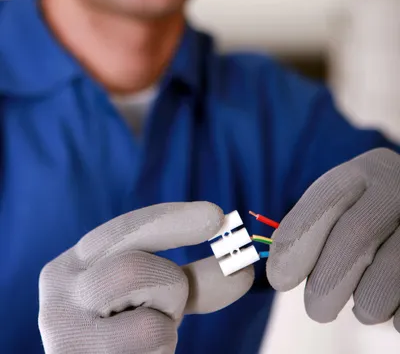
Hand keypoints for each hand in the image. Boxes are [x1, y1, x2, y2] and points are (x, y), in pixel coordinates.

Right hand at [39, 201, 253, 353]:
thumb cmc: (119, 333)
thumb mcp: (150, 298)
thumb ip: (191, 281)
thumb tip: (244, 269)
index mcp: (75, 261)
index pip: (125, 229)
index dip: (173, 219)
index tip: (218, 215)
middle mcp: (60, 290)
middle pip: (137, 269)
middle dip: (171, 286)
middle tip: (171, 304)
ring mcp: (63, 333)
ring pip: (151, 322)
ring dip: (166, 329)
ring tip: (145, 338)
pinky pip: (150, 348)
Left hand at [267, 148, 399, 331]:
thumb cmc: (374, 218)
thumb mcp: (348, 205)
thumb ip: (315, 226)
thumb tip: (280, 270)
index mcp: (368, 170)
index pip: (327, 197)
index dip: (298, 239)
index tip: (279, 278)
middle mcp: (399, 188)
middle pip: (355, 237)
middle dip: (326, 282)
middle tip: (315, 309)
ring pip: (386, 278)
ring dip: (366, 304)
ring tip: (363, 304)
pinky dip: (395, 314)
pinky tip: (394, 301)